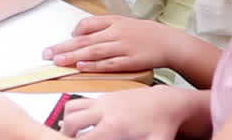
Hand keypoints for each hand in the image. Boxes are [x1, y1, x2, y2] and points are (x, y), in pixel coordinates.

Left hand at [44, 15, 174, 72]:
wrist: (170, 43)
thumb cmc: (144, 34)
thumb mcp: (122, 22)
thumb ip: (101, 26)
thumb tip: (78, 32)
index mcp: (113, 22)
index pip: (87, 24)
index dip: (72, 34)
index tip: (60, 43)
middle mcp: (116, 33)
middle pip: (84, 39)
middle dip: (63, 47)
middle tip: (46, 53)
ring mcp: (123, 47)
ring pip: (93, 52)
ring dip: (73, 56)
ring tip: (58, 61)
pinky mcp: (130, 61)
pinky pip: (109, 64)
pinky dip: (95, 65)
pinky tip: (81, 66)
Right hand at [57, 86, 189, 138]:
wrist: (166, 101)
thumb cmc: (162, 125)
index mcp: (114, 126)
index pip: (85, 138)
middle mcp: (104, 111)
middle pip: (72, 121)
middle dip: (65, 134)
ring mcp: (103, 101)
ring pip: (71, 106)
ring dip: (67, 120)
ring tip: (71, 133)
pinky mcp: (104, 96)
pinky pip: (81, 101)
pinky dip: (75, 112)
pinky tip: (85, 123)